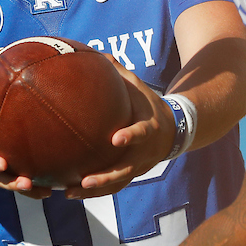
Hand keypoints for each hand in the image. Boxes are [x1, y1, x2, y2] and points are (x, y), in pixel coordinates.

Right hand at [0, 107, 51, 198]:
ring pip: (14, 185)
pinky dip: (37, 190)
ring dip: (28, 190)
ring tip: (45, 192)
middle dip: (13, 183)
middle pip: (0, 180)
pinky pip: (25, 186)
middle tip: (26, 183)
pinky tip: (49, 191)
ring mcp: (4, 173)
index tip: (2, 165)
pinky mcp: (16, 175)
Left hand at [65, 59, 174, 198]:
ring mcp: (139, 167)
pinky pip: (113, 187)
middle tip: (85, 179)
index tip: (116, 139)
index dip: (131, 137)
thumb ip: (120, 73)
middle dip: (106, 176)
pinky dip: (94, 192)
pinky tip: (71, 193)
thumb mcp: (140, 87)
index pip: (141, 133)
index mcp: (149, 128)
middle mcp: (144, 152)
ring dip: (95, 190)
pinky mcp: (132, 175)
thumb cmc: (149, 104)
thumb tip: (97, 52)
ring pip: (117, 183)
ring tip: (70, 193)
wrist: (174, 130)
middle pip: (126, 169)